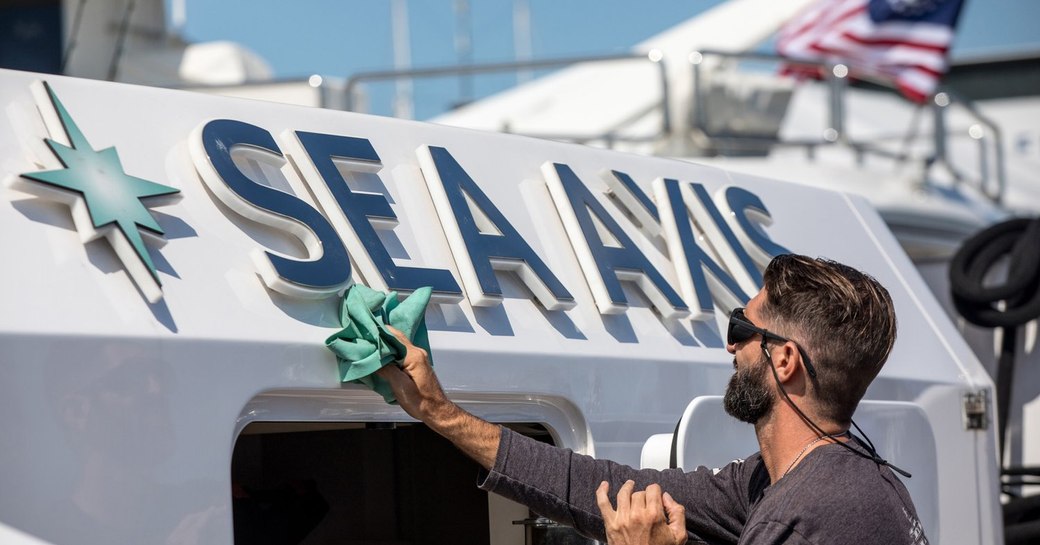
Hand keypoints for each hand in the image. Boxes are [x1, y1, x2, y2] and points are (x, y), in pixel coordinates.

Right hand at [377, 325, 500, 469]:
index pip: (393, 337)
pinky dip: (389, 352)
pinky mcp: (415, 363)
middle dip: (379, 337)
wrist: (435, 410)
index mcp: (414, 356)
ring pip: (397, 344)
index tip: (363, 336)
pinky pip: (400, 352)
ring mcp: (417, 357)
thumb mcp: (400, 387)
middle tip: (363, 339)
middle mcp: (417, 352)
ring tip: (367, 346)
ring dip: (383, 344)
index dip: (377, 335)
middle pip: (395, 338)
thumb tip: (373, 359)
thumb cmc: (420, 402)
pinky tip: (379, 356)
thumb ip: (387, 370)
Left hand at [596, 480, 686, 544]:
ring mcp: (622, 518)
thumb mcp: (678, 537)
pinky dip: (602, 491)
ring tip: (630, 485)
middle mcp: (636, 514)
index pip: (653, 490)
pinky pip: (603, 503)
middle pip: (639, 493)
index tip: (656, 496)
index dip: (656, 491)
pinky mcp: (610, 524)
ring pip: (623, 493)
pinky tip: (604, 485)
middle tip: (646, 502)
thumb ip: (677, 513)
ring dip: (627, 487)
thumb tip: (667, 497)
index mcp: (654, 515)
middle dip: (644, 495)